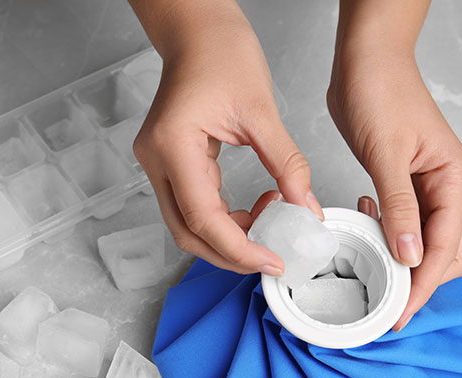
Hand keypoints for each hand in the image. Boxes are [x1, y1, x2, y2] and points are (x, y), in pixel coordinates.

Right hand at [129, 0, 322, 274]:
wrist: (198, 33)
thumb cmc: (221, 54)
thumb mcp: (262, 111)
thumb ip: (286, 164)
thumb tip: (306, 205)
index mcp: (174, 146)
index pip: (202, 217)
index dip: (237, 247)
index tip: (270, 260)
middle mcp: (156, 160)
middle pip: (187, 232)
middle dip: (230, 253)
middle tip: (270, 258)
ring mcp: (157, 164)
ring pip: (187, 224)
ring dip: (228, 237)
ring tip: (269, 222)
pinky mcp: (167, 164)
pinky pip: (192, 205)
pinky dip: (224, 218)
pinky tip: (255, 208)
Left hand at [328, 40, 461, 330]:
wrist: (364, 60)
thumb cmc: (381, 91)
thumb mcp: (387, 154)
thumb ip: (398, 207)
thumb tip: (408, 255)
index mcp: (451, 180)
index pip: (444, 248)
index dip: (421, 284)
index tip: (399, 312)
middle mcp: (442, 186)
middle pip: (442, 252)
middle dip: (416, 281)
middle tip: (384, 305)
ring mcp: (421, 185)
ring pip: (421, 240)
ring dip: (400, 260)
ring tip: (373, 271)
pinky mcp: (399, 180)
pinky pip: (401, 221)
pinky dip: (386, 234)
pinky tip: (365, 225)